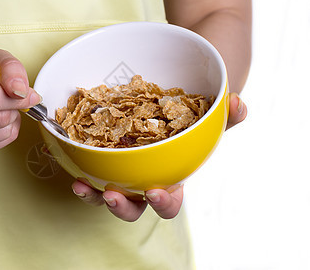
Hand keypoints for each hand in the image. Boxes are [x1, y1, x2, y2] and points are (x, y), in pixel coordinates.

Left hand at [71, 92, 247, 220]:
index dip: (164, 202)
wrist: (161, 107)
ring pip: (104, 194)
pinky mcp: (99, 158)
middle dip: (122, 207)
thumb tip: (238, 103)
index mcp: (169, 179)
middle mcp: (141, 181)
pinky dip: (79, 167)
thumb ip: (224, 116)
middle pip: (132, 207)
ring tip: (82, 186)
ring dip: (92, 196)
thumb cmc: (186, 121)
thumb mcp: (206, 118)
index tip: (157, 192)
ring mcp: (119, 172)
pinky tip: (71, 157)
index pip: (169, 201)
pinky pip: (87, 170)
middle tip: (113, 195)